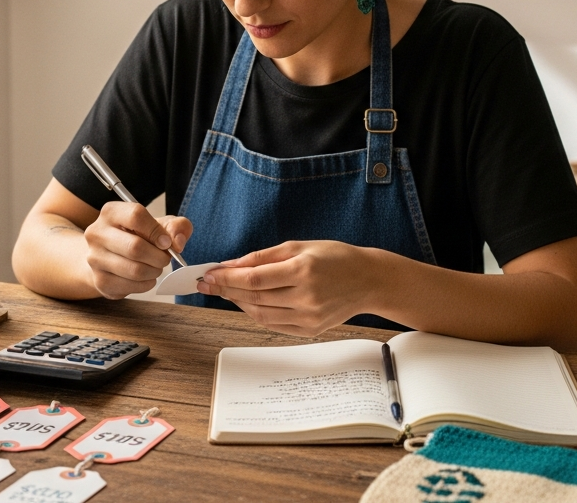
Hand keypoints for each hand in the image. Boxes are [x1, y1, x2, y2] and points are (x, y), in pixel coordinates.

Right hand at [84, 202, 190, 298]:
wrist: (108, 257)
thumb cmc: (135, 237)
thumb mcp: (157, 224)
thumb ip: (176, 226)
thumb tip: (177, 242)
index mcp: (111, 213)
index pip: (136, 216)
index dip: (156, 231)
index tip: (166, 242)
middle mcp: (97, 233)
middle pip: (135, 247)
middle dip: (158, 256)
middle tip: (164, 259)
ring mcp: (95, 258)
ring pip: (135, 270)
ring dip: (154, 271)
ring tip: (155, 267)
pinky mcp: (99, 280)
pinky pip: (131, 286)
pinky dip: (146, 284)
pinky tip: (146, 277)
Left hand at [197, 241, 382, 335]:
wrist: (368, 280)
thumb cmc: (335, 258)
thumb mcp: (299, 246)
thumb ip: (263, 257)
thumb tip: (230, 265)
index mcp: (303, 271)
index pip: (254, 279)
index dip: (227, 279)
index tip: (208, 275)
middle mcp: (306, 297)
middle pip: (254, 298)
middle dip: (226, 290)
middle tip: (207, 284)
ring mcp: (309, 317)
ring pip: (261, 314)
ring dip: (238, 303)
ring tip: (225, 292)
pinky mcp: (310, 330)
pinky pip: (274, 324)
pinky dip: (256, 314)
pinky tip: (247, 303)